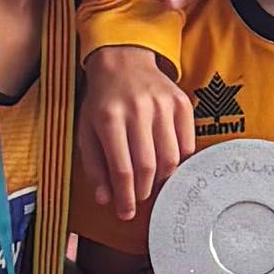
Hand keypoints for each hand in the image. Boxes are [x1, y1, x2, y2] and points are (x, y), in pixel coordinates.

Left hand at [77, 55, 194, 235]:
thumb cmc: (102, 101)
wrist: (123, 61)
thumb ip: (94, 166)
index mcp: (109, 118)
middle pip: (148, 167)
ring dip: (160, 178)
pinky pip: (187, 144)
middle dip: (142, 191)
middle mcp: (138, 110)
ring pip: (171, 158)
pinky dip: (178, 160)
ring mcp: (163, 105)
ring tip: (149, 178)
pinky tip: (164, 159)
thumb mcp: (87, 131)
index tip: (125, 212)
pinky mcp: (182, 103)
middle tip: (137, 198)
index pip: (122, 169)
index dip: (125, 197)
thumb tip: (106, 199)